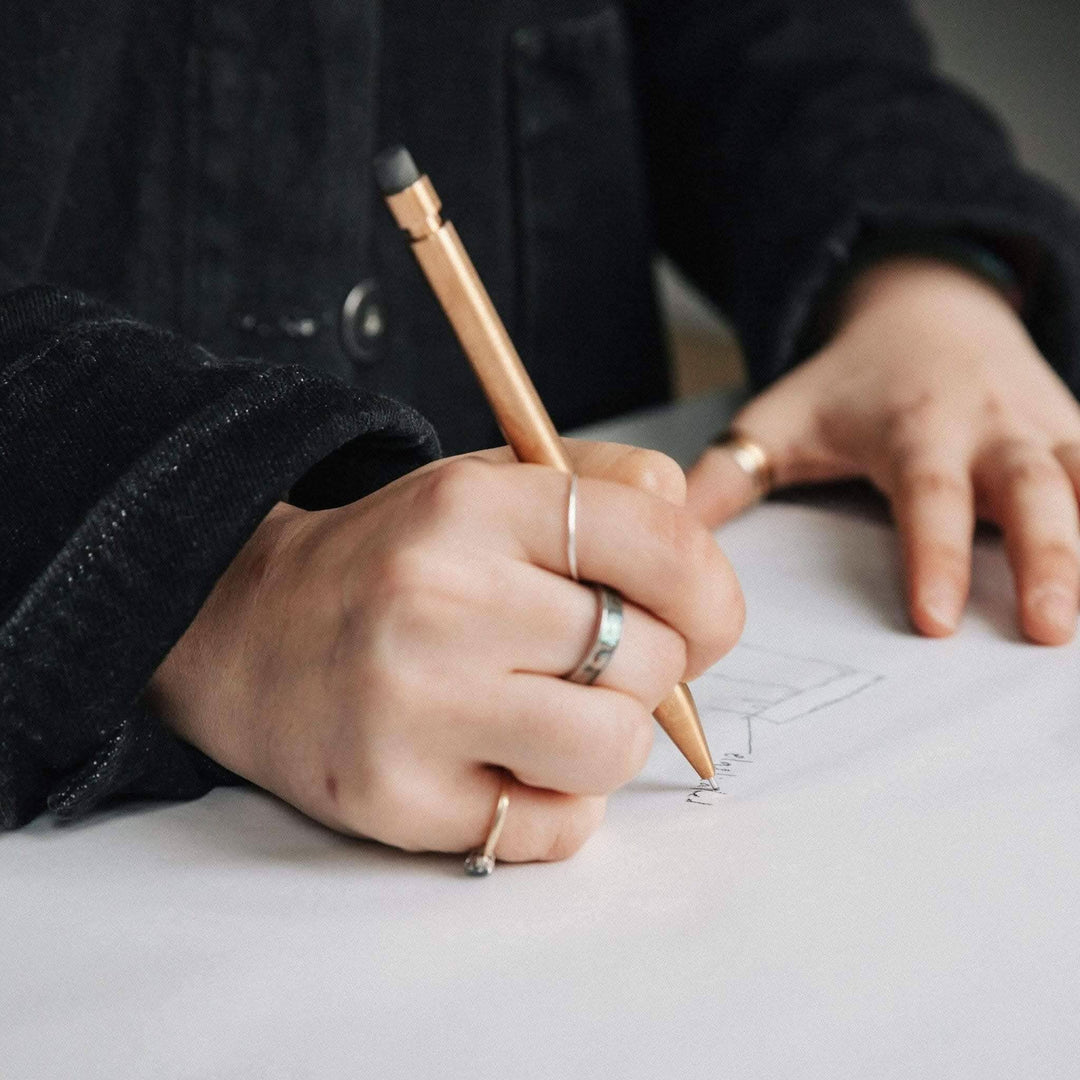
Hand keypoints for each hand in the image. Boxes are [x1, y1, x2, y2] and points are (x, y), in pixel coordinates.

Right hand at [145, 442, 742, 860]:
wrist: (247, 631)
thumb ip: (605, 487)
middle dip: (648, 667)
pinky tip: (509, 763)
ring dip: (608, 741)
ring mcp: (413, 708)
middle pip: (647, 659)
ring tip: (554, 715)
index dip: (713, 592)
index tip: (706, 618)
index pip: (660, 543)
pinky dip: (560, 805)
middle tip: (596, 661)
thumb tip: (699, 545)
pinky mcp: (396, 800)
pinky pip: (558, 829)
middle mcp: (439, 602)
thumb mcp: (486, 486)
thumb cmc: (392, 563)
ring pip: (612, 749)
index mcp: (471, 508)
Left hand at [687, 255, 1079, 644]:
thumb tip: (663, 541)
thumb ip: (724, 479)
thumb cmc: (847, 384)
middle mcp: (987, 425)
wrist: (925, 310)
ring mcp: (1044, 425)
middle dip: (1048, 556)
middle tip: (1048, 628)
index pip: (927, 497)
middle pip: (1030, 489)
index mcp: (911, 427)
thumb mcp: (778, 420)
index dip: (934, 557)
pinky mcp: (1076, 430)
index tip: (937, 623)